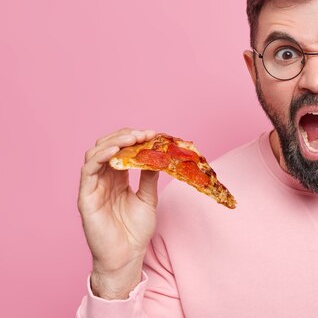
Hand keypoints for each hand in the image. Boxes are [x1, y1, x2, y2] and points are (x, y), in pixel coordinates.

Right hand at [78, 128, 158, 298]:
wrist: (127, 257)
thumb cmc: (135, 231)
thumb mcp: (148, 198)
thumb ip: (149, 177)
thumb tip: (158, 155)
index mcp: (117, 178)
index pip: (121, 150)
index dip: (135, 139)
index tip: (154, 134)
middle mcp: (103, 179)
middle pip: (107, 147)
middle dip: (126, 137)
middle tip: (145, 134)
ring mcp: (92, 187)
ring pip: (95, 154)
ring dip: (114, 142)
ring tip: (133, 139)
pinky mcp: (85, 197)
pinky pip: (88, 171)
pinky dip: (100, 157)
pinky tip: (115, 151)